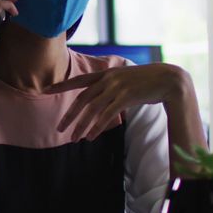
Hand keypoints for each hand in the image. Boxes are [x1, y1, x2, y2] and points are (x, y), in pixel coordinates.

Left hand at [45, 63, 190, 140]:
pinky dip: (96, 127)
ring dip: (81, 126)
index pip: (78, 81)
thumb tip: (96, 99)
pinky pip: (107, 115)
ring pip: (92, 110)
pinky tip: (89, 137)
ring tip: (73, 139)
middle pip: (82, 99)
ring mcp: (116, 87)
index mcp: (105, 74)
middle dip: (69, 115)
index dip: (61, 86)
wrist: (167, 79)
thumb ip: (108, 87)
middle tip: (59, 129)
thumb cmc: (145, 82)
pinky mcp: (126, 97)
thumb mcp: (123, 80)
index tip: (45, 91)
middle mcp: (108, 79)